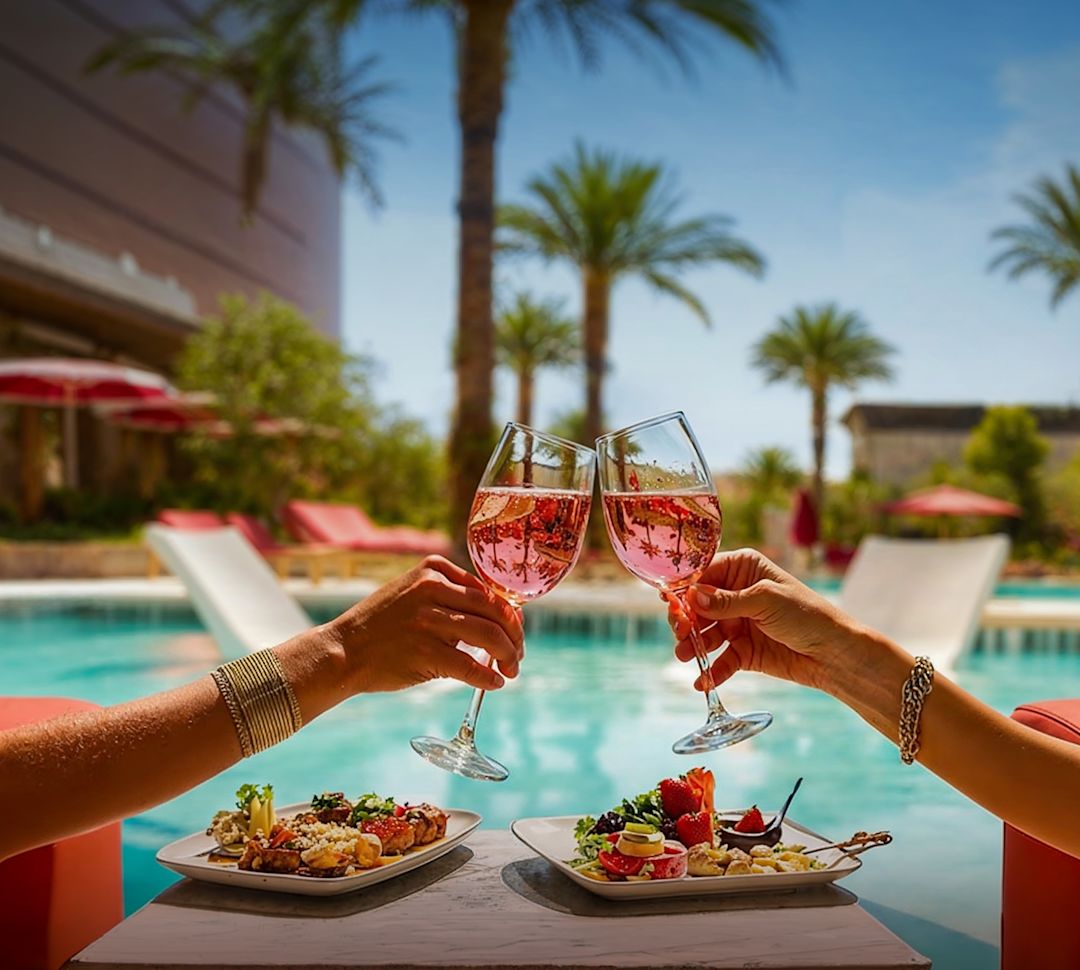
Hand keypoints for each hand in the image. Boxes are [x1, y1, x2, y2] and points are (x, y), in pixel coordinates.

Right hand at [330, 556, 524, 692]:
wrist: (343, 651)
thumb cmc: (382, 625)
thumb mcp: (412, 592)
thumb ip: (450, 595)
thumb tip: (500, 615)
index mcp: (433, 570)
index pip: (487, 591)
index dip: (509, 614)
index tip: (516, 631)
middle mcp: (432, 590)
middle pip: (494, 612)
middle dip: (514, 636)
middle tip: (518, 655)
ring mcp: (429, 622)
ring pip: (489, 636)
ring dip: (508, 656)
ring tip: (511, 670)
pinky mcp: (426, 653)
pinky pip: (471, 666)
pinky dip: (488, 677)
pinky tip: (495, 683)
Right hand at [667, 548, 878, 696]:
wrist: (836, 655)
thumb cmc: (807, 615)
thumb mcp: (765, 601)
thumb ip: (726, 601)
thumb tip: (691, 596)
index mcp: (743, 569)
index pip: (703, 574)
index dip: (684, 588)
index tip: (668, 602)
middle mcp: (736, 594)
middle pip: (697, 605)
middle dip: (686, 618)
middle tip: (680, 631)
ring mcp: (738, 624)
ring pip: (705, 633)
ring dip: (692, 645)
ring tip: (684, 655)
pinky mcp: (744, 652)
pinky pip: (720, 660)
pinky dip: (711, 670)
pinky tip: (703, 681)